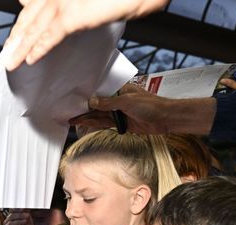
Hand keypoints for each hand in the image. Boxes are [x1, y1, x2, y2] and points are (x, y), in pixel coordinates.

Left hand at [5, 0, 170, 69]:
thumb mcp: (94, 3)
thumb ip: (80, 8)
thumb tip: (66, 20)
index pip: (36, 4)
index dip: (24, 21)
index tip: (16, 34)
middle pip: (30, 16)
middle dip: (17, 35)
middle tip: (8, 51)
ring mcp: (64, 1)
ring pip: (35, 27)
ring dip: (21, 46)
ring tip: (11, 60)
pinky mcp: (72, 15)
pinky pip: (50, 35)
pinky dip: (39, 48)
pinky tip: (30, 59)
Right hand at [70, 83, 214, 135]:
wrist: (166, 119)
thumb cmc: (152, 105)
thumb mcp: (127, 102)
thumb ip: (108, 103)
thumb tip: (92, 102)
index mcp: (120, 89)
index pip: (100, 92)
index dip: (87, 95)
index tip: (74, 98)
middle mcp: (118, 100)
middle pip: (97, 105)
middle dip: (84, 108)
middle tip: (69, 111)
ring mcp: (119, 112)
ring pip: (99, 115)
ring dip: (87, 117)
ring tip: (72, 119)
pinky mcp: (122, 123)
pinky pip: (105, 123)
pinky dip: (95, 124)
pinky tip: (85, 124)